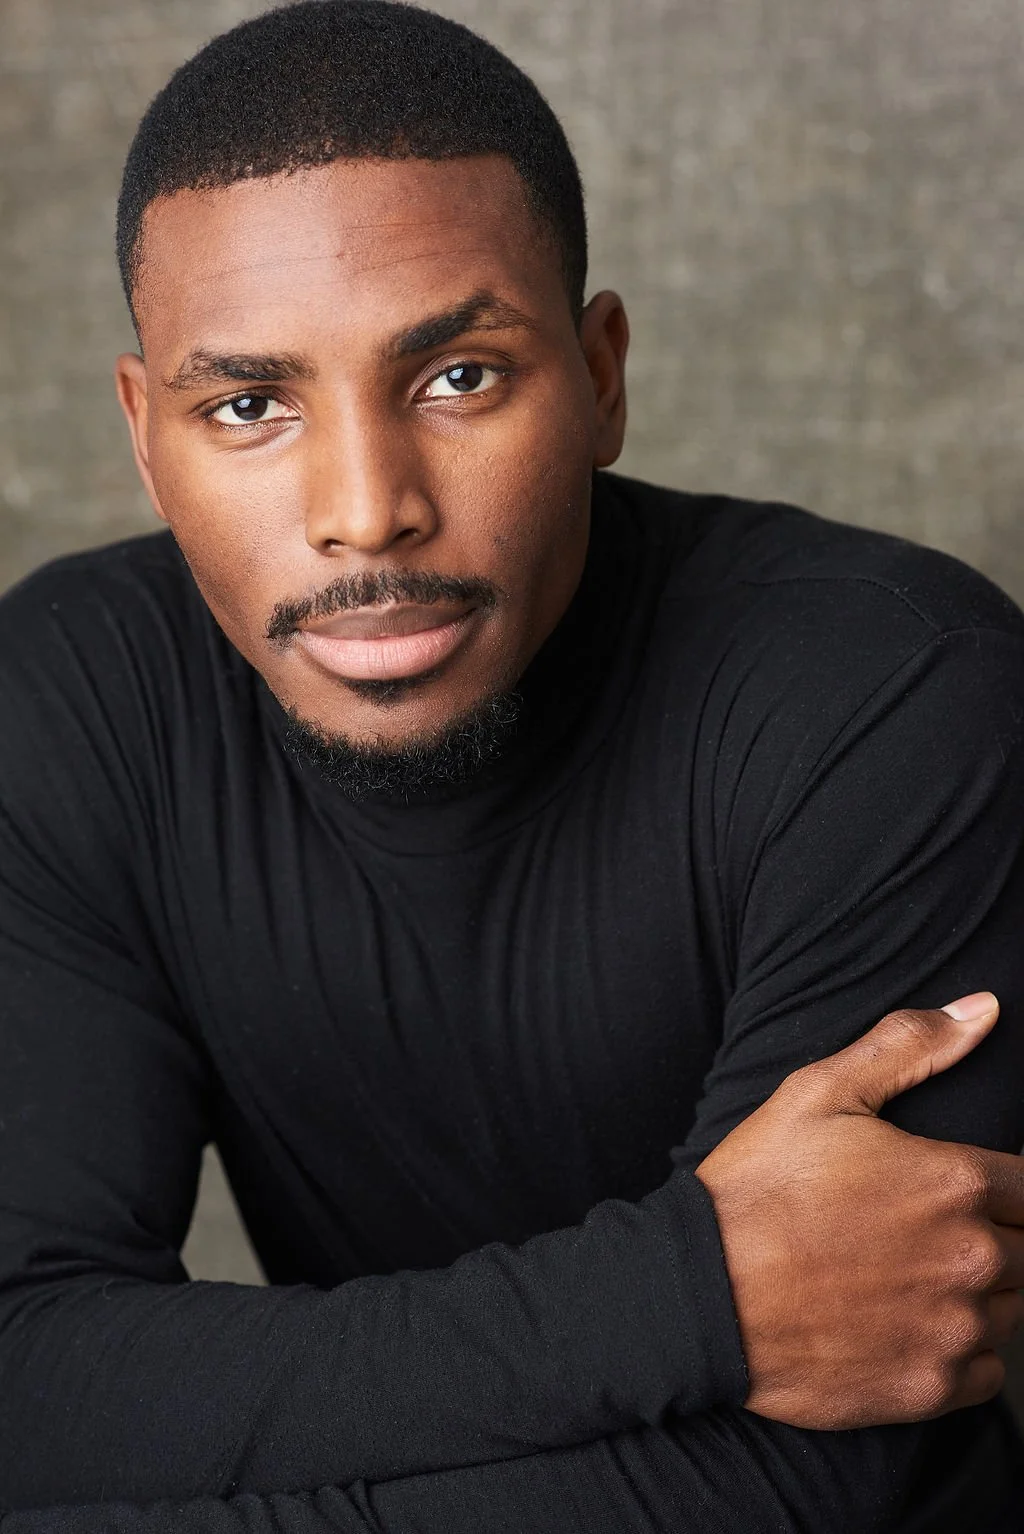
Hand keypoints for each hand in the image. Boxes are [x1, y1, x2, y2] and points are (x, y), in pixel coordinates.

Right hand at [695, 994, 1023, 1429]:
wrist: (702, 1292)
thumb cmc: (758, 1188)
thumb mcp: (819, 1092)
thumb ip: (911, 1046)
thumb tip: (984, 1008)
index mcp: (954, 1181)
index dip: (1006, 1185)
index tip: (959, 1189)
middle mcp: (972, 1258)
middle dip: (993, 1235)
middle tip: (924, 1230)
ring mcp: (956, 1329)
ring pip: (1015, 1309)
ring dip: (983, 1292)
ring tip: (915, 1275)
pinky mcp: (932, 1388)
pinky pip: (989, 1373)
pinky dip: (964, 1352)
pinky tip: (913, 1326)